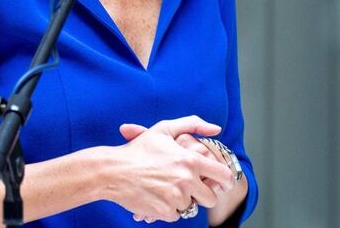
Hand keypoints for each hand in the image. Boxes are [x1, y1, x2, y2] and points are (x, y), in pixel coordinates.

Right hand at [105, 116, 232, 222]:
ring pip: (191, 207)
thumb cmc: (138, 149)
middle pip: (211, 197)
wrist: (112, 171)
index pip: (223, 175)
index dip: (226, 180)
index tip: (223, 184)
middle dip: (202, 194)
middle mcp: (187, 180)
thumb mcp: (164, 130)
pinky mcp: (165, 211)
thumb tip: (217, 129)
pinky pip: (176, 215)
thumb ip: (193, 124)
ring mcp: (176, 198)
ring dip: (181, 200)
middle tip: (187, 187)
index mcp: (191, 160)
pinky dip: (168, 209)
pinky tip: (156, 196)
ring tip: (164, 187)